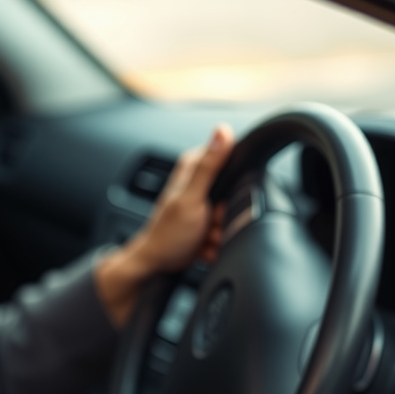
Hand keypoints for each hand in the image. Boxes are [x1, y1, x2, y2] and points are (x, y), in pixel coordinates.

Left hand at [95, 125, 234, 326]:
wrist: (158, 264)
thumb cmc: (168, 234)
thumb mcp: (191, 198)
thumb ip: (209, 166)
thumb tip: (223, 130)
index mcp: (193, 167)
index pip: (231, 160)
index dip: (235, 183)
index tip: (219, 201)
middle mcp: (199, 182)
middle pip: (236, 193)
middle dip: (226, 214)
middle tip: (209, 223)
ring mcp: (204, 204)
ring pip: (233, 215)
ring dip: (221, 231)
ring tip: (203, 236)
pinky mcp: (207, 222)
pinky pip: (226, 230)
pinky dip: (217, 241)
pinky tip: (202, 244)